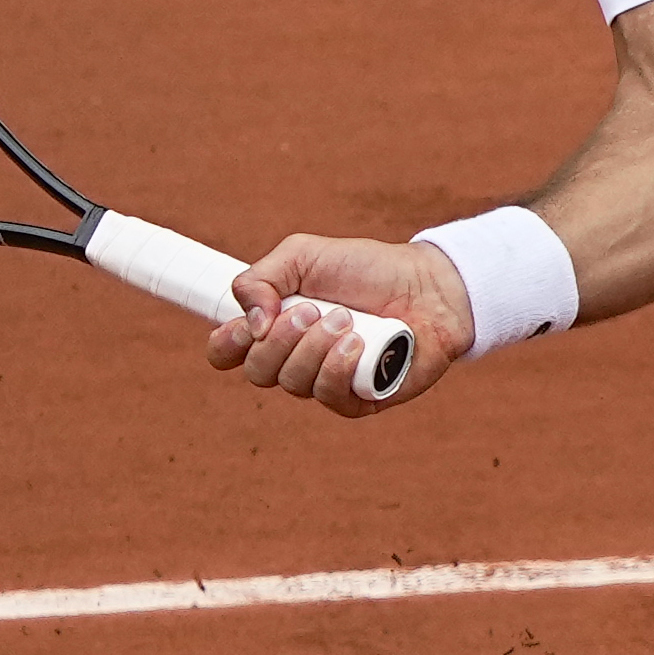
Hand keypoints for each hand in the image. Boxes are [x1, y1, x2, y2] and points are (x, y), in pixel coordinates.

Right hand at [207, 234, 474, 417]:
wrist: (427, 286)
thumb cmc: (366, 270)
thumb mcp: (303, 255)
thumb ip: (260, 278)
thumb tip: (251, 324)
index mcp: (273, 326)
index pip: (226, 353)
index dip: (227, 344)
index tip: (249, 324)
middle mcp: (294, 359)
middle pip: (257, 371)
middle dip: (280, 338)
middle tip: (313, 310)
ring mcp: (325, 381)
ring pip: (292, 383)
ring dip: (315, 347)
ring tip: (345, 319)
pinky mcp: (358, 399)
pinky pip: (330, 397)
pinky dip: (339, 367)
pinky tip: (359, 343)